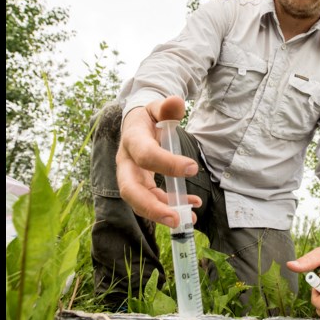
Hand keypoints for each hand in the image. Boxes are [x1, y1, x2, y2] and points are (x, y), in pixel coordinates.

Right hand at [116, 95, 201, 228]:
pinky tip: (191, 205)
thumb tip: (176, 101)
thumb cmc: (148, 117)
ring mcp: (130, 176)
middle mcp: (126, 161)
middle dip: (151, 206)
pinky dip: (170, 206)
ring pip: (139, 201)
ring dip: (162, 212)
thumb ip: (167, 107)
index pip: (145, 155)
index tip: (192, 167)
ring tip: (188, 218)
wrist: (136, 125)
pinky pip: (152, 200)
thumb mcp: (156, 108)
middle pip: (130, 189)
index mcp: (132, 139)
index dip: (167, 163)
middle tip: (175, 217)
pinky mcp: (139, 185)